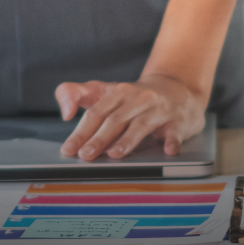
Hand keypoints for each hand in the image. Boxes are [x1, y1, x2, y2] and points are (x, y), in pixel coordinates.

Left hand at [54, 75, 206, 160]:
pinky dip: (171, 140)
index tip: (69, 149)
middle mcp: (138, 98)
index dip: (81, 131)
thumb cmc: (133, 97)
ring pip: (141, 124)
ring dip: (127, 140)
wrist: (176, 88)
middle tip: (85, 156)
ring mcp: (159, 109)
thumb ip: (75, 94)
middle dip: (99, 138)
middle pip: (115, 119)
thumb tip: (65, 113)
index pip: (96, 113)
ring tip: (114, 155)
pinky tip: (167, 150)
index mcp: (117, 92)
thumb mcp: (103, 90)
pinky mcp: (178, 121)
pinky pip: (175, 131)